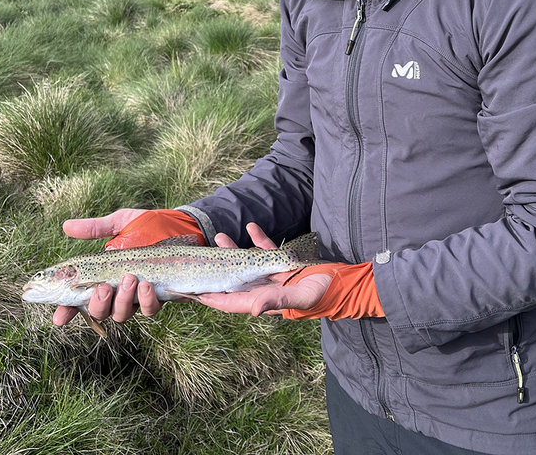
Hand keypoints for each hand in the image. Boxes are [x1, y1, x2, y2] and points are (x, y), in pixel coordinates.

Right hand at [52, 208, 162, 328]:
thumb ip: (96, 228)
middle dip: (98, 304)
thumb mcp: (122, 223)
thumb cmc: (150, 224)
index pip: (79, 299)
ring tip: (130, 278)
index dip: (67, 311)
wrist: (183, 225)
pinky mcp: (161, 296)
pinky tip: (147, 284)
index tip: (60, 317)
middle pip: (99, 311)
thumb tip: (66, 226)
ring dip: (122, 301)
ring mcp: (139, 295)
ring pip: (122, 314)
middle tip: (105, 287)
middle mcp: (119, 289)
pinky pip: (150, 309)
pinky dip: (146, 300)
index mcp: (105, 274)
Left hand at [196, 222, 332, 316]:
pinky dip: (258, 239)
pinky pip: (266, 250)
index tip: (191, 291)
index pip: (230, 301)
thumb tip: (253, 310)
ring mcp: (273, 276)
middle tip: (200, 259)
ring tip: (219, 236)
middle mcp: (265, 289)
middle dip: (216, 270)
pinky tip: (250, 226)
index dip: (211, 297)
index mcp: (264, 300)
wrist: (344, 283)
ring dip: (233, 251)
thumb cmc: (324, 294)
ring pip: (246, 263)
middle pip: (233, 280)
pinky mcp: (285, 263)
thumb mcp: (300, 298)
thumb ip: (277, 301)